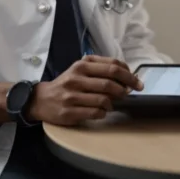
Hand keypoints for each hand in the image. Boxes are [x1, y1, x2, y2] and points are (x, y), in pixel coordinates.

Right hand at [27, 55, 143, 125]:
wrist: (42, 99)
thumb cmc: (67, 83)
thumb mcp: (81, 69)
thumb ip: (102, 69)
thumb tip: (128, 77)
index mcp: (82, 65)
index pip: (113, 66)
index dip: (129, 75)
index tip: (137, 82)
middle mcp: (76, 79)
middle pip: (110, 83)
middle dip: (125, 89)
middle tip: (129, 94)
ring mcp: (72, 96)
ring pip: (104, 100)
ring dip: (113, 103)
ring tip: (111, 103)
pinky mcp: (69, 112)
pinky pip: (95, 113)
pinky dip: (104, 113)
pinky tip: (102, 111)